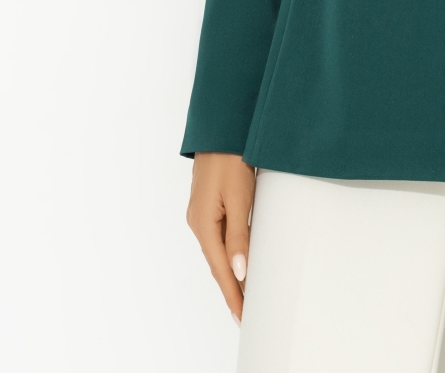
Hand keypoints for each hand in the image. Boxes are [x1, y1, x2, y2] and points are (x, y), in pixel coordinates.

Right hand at [187, 152, 255, 322]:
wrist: (223, 128)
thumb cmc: (232, 158)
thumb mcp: (239, 197)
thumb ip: (239, 236)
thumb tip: (239, 272)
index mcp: (204, 224)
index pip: (220, 269)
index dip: (233, 294)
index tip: (243, 316)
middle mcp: (199, 222)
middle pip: (217, 264)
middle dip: (231, 289)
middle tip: (246, 314)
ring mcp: (202, 213)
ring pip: (217, 251)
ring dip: (230, 273)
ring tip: (245, 294)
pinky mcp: (209, 204)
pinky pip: (218, 237)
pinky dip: (228, 253)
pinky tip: (237, 260)